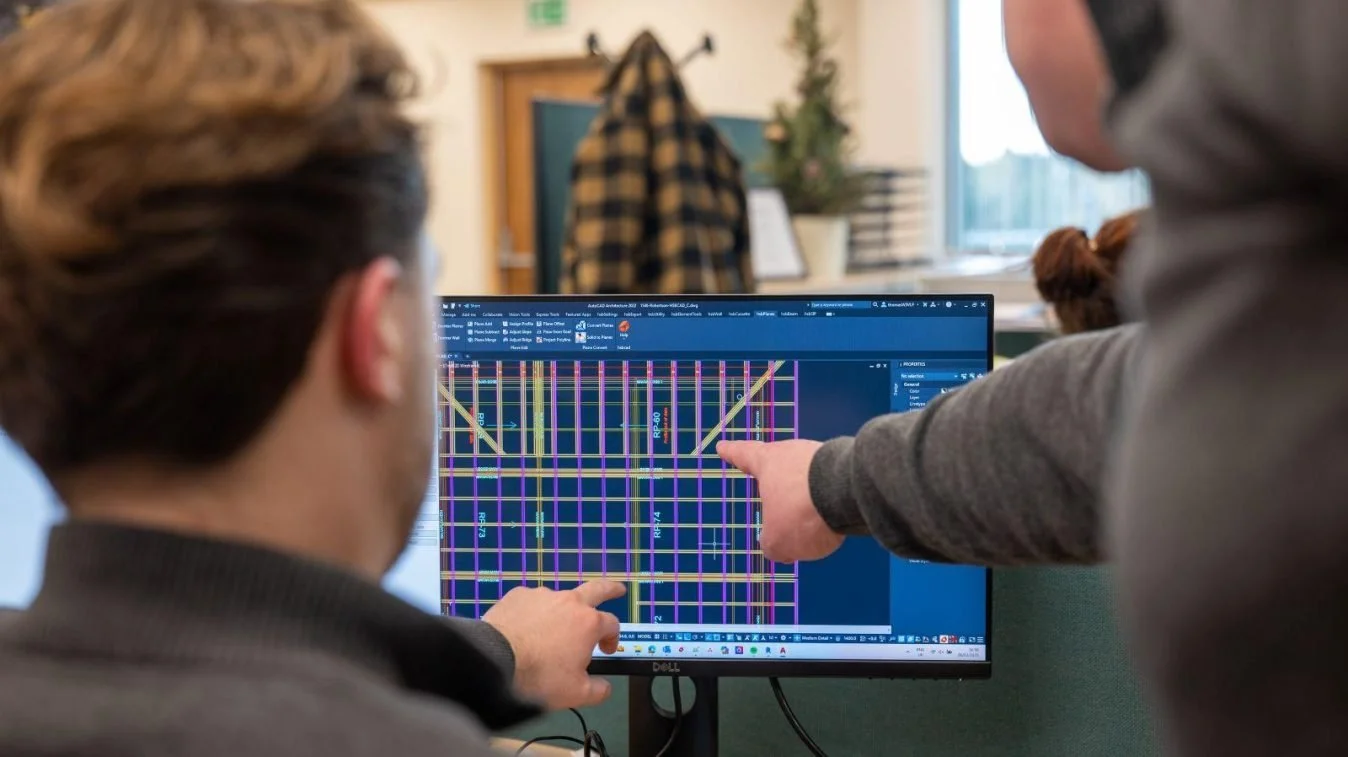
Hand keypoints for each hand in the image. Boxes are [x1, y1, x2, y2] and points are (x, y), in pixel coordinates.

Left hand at [483, 581, 624, 709]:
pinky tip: (525, 629)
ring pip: (559, 600)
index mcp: (589, 623)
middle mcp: (569, 602)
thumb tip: (604, 688)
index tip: (606, 650)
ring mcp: (542, 595)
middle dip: (611, 589)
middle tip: (618, 590)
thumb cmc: (539, 677)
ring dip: (561, 611)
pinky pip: (531, 603)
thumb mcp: (576, 693)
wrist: (496, 662)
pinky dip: (533, 614)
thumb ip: (598, 690)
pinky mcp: (518, 595)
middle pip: (597, 589)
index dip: (612, 638)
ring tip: (550, 632)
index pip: (612, 624)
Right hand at [717, 439, 844, 562]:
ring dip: (809, 502)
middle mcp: (794, 453)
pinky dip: (831, 505)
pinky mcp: (848, 468)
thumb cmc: (802, 511)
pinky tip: (836, 523)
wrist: (852, 494)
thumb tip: (779, 547)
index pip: (744, 455)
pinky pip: (833, 489)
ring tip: (814, 529)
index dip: (732, 453)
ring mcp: (823, 458)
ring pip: (810, 482)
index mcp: (768, 463)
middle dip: (779, 486)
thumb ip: (772, 544)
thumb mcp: (777, 541)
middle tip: (777, 501)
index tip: (723, 446)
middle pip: (782, 468)